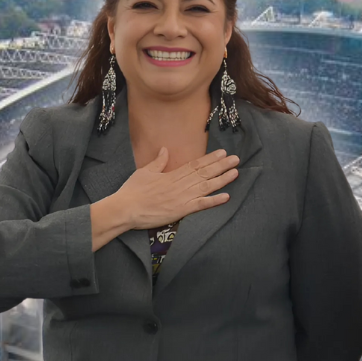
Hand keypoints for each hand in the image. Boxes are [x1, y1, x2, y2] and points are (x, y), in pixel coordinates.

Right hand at [114, 147, 239, 230]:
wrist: (126, 208)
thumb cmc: (133, 191)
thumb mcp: (145, 172)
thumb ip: (158, 162)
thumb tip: (165, 150)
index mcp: (172, 175)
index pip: (195, 164)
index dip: (210, 159)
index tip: (222, 153)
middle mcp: (180, 184)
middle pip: (204, 173)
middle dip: (221, 166)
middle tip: (236, 159)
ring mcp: (182, 197)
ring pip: (206, 186)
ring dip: (222, 179)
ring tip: (235, 173)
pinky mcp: (181, 210)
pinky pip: (201, 205)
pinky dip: (214, 201)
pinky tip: (226, 196)